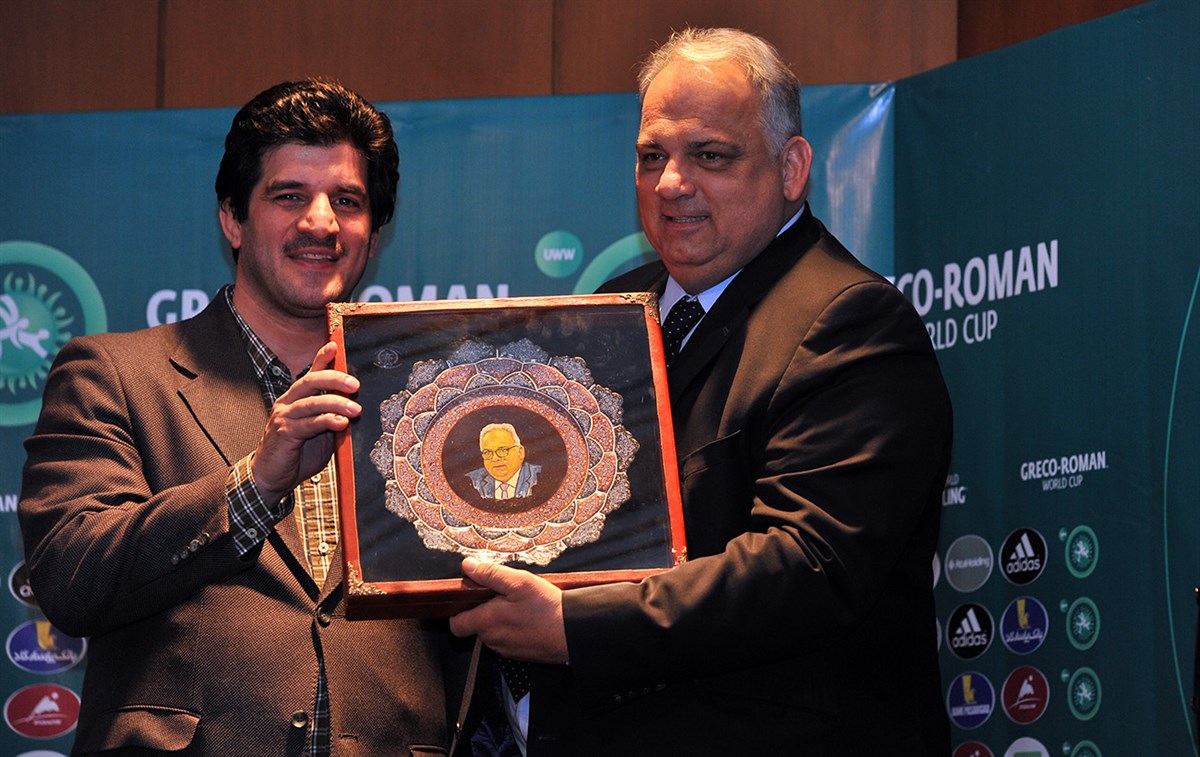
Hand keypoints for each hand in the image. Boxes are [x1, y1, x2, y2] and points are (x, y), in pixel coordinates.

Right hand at [250, 342, 359, 501]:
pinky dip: (326, 421)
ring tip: (355, 409)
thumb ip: (333, 419)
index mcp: (297, 399)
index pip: (311, 373)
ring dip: (335, 403)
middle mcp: (288, 403)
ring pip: (311, 402)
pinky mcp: (284, 433)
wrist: (271, 477)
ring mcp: (285, 417)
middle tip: (354, 384)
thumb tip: (356, 410)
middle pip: (310, 381)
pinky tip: (340, 423)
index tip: (336, 345)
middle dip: (334, 379)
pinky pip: (308, 424)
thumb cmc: (298, 454)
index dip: (322, 358)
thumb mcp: (321, 433)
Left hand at [449, 557, 567, 663]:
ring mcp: (507, 649)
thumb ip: (490, 573)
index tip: (470, 598)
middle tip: (504, 596)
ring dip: (501, 620)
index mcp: (487, 622)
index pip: (456, 624)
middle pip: (476, 626)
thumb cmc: (548, 608)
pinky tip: (530, 619)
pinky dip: (514, 630)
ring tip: (520, 606)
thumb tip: (469, 566)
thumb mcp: (519, 581)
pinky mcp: (521, 655)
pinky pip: (509, 640)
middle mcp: (493, 640)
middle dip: (485, 611)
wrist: (574, 632)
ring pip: (493, 633)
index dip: (459, 610)